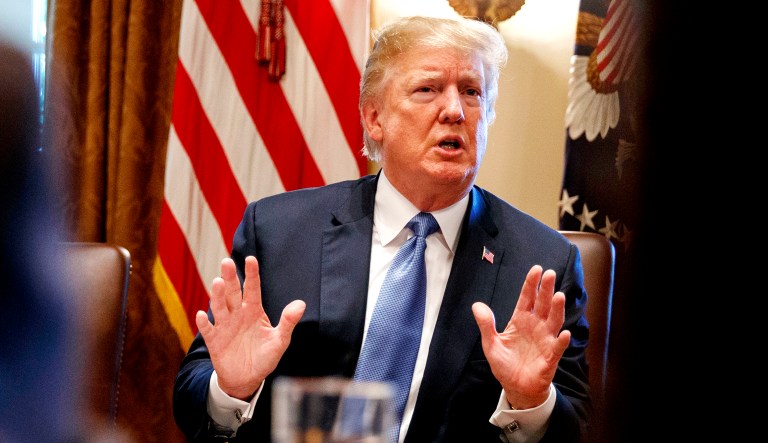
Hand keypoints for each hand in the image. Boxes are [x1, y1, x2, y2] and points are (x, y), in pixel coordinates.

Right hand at [195, 256, 305, 399]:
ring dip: (217, 296)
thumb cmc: (264, 357)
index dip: (252, 274)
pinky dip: (205, 323)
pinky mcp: (215, 341)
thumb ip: (288, 322)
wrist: (247, 379)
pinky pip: (208, 330)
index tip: (251, 259)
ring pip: (220, 307)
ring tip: (217, 283)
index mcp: (254, 311)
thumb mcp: (280, 340)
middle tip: (227, 262)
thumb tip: (301, 304)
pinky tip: (203, 314)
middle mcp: (238, 314)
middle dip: (230, 278)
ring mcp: (225, 326)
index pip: (253, 289)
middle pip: (233, 293)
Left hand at [471, 265, 569, 408]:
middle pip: (543, 304)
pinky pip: (557, 348)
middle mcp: (536, 326)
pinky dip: (561, 341)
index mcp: (521, 320)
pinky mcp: (550, 357)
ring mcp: (545, 340)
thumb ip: (485, 325)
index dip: (531, 284)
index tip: (536, 269)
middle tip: (550, 274)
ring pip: (553, 321)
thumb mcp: (490, 343)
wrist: (516, 387)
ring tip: (558, 296)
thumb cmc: (505, 364)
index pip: (527, 298)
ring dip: (557, 309)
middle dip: (546, 289)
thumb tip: (476, 305)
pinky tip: (565, 334)